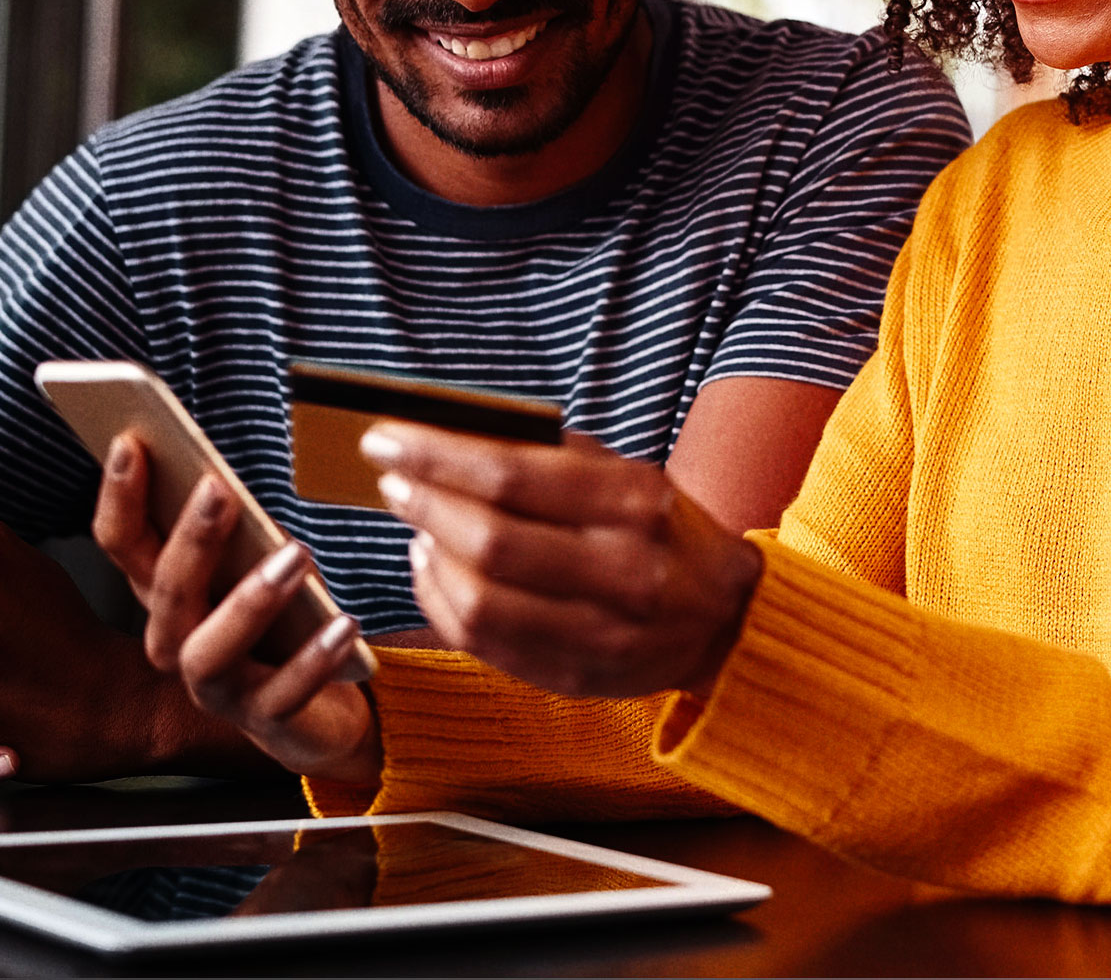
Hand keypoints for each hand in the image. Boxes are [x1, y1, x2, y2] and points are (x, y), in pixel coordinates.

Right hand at [91, 436, 379, 784]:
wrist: (321, 709)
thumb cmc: (282, 621)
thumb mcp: (257, 562)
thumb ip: (236, 527)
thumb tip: (220, 475)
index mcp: (167, 594)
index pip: (123, 543)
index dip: (118, 495)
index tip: (131, 441)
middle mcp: (176, 641)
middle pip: (164, 592)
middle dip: (189, 539)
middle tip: (219, 489)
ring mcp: (216, 688)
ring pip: (208, 650)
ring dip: (249, 600)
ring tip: (295, 555)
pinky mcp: (265, 720)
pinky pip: (283, 694)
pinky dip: (312, 659)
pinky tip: (343, 624)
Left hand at [360, 423, 762, 699]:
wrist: (724, 618)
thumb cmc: (662, 531)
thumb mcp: (629, 475)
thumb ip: (552, 455)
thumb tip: (453, 434)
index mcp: (634, 503)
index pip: (513, 475)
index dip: (437, 456)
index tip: (386, 438)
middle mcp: (623, 569)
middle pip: (491, 540)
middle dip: (426, 504)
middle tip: (393, 481)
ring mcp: (600, 632)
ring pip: (480, 601)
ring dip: (429, 558)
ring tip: (417, 526)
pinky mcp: (575, 675)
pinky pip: (484, 644)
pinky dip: (442, 602)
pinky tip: (435, 571)